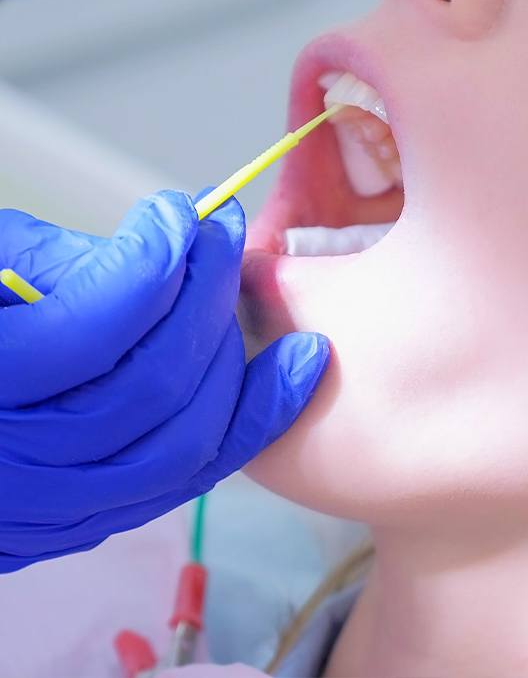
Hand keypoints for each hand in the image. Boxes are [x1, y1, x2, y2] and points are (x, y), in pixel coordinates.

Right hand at [0, 192, 328, 572]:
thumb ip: (69, 265)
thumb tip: (169, 248)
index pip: (95, 329)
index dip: (151, 261)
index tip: (177, 212)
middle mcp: (22, 466)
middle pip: (155, 384)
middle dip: (205, 296)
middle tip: (221, 239)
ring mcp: (63, 507)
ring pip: (188, 439)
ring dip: (233, 354)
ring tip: (247, 291)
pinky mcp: (101, 518)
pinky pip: (196, 477)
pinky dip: (255, 418)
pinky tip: (297, 367)